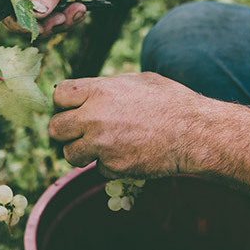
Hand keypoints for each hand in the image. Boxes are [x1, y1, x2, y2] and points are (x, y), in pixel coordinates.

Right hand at [0, 0, 99, 37]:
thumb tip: (35, 12)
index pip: (4, 1)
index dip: (19, 20)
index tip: (39, 27)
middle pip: (19, 14)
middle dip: (42, 23)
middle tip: (63, 19)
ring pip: (36, 18)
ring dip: (58, 21)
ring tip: (77, 10)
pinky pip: (49, 14)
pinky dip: (64, 17)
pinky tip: (77, 9)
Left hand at [49, 72, 211, 177]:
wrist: (194, 132)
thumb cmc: (171, 102)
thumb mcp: (138, 81)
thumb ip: (107, 87)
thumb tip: (88, 92)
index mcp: (99, 91)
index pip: (58, 96)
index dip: (64, 104)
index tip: (73, 109)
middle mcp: (94, 117)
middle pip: (56, 128)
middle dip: (66, 131)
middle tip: (81, 133)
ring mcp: (102, 144)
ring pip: (69, 154)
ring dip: (82, 152)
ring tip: (101, 147)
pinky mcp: (114, 167)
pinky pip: (98, 168)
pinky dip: (109, 165)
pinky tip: (127, 154)